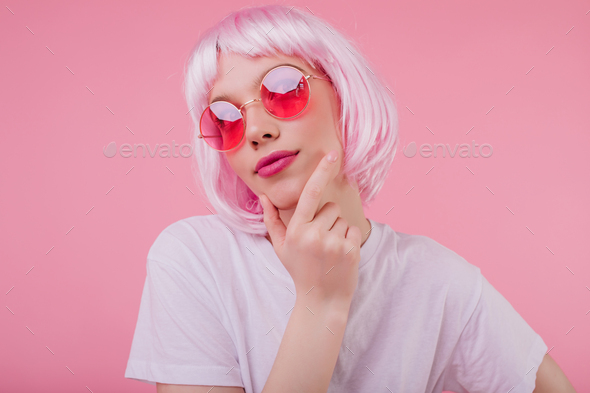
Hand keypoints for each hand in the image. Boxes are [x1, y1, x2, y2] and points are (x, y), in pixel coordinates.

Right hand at [259, 150, 361, 304]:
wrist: (321, 300)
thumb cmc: (299, 270)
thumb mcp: (280, 246)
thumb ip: (271, 220)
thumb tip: (263, 197)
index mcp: (296, 230)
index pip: (310, 193)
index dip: (321, 171)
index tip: (331, 154)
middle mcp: (314, 234)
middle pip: (330, 207)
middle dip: (328, 219)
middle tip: (320, 241)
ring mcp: (333, 243)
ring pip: (343, 219)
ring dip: (339, 230)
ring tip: (329, 250)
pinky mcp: (351, 250)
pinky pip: (355, 230)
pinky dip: (350, 239)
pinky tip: (340, 255)